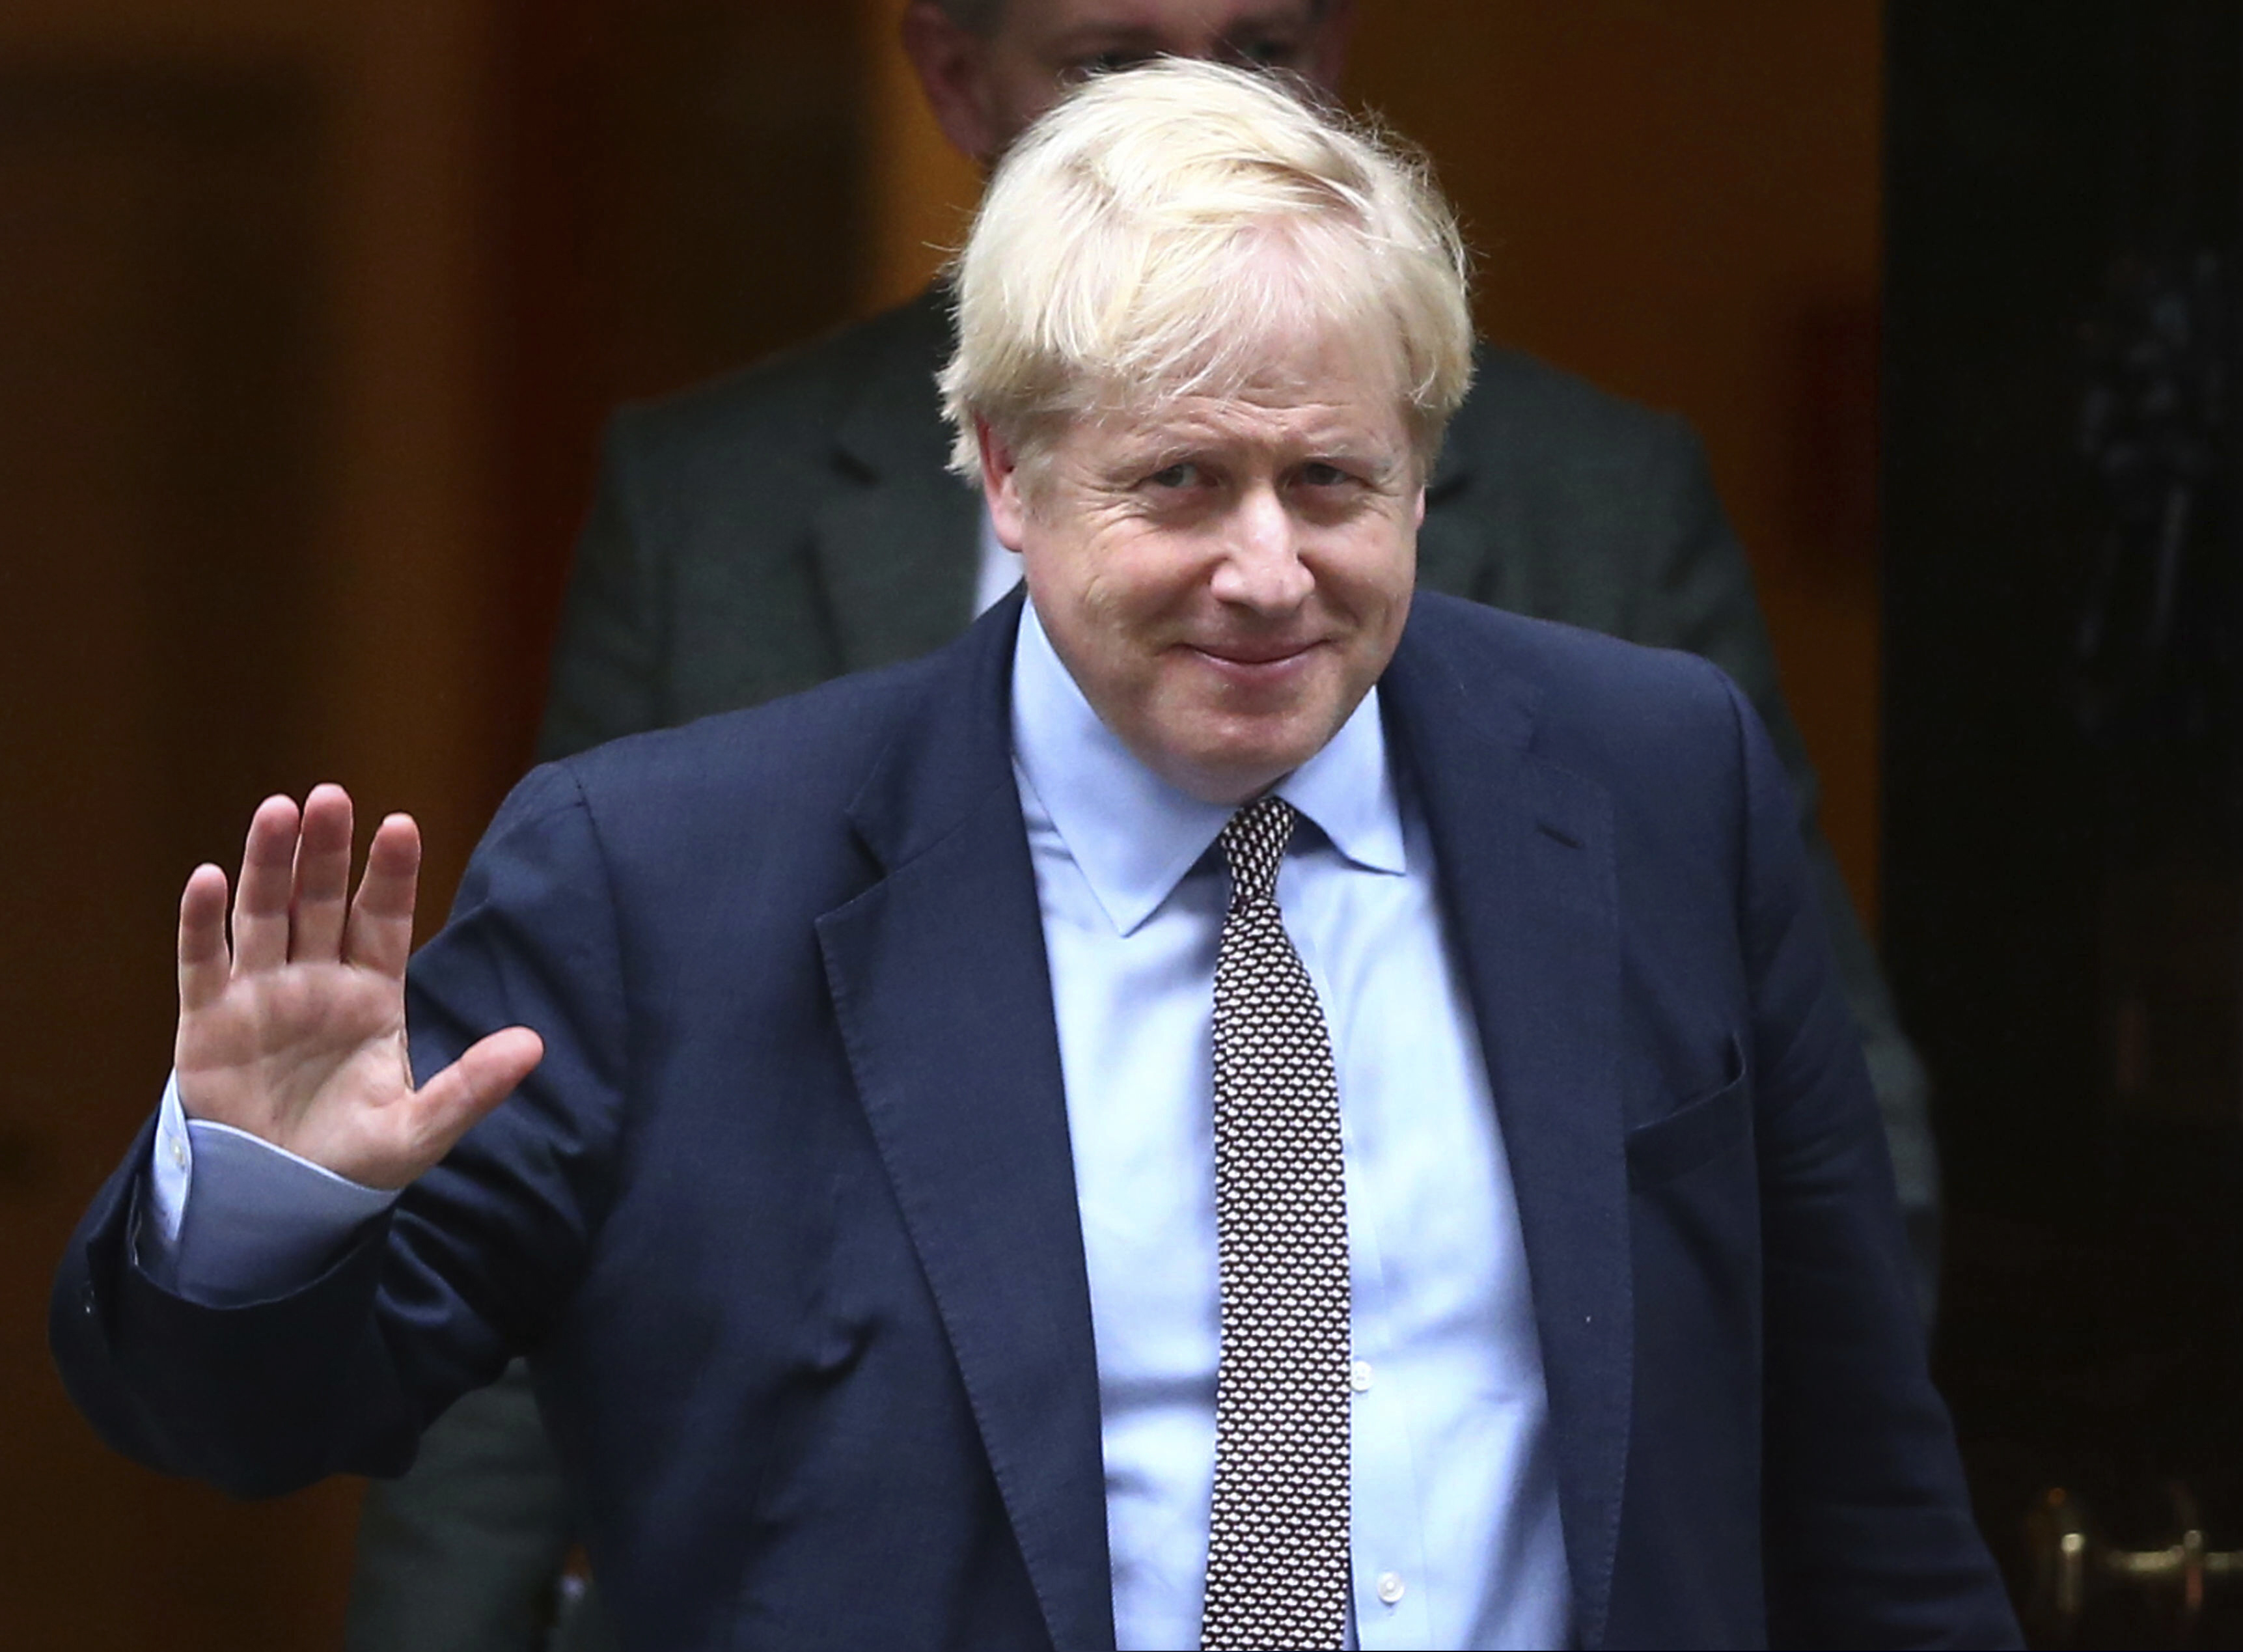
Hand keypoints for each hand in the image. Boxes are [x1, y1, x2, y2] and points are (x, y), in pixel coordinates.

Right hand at [174, 785, 543, 1189]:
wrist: (280, 1205)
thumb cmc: (353, 1162)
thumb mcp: (420, 1129)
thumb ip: (472, 1086)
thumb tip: (534, 1045)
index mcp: (372, 994)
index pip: (383, 919)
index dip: (389, 874)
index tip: (400, 826)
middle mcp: (316, 981)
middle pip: (319, 901)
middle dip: (325, 850)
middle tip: (331, 796)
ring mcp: (260, 996)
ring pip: (263, 915)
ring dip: (267, 864)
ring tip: (278, 811)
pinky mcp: (207, 1023)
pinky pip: (203, 963)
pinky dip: (202, 922)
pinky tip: (208, 878)